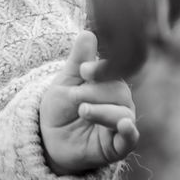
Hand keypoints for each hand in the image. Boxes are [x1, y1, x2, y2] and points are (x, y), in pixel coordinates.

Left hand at [38, 30, 140, 173]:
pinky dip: (129, 132)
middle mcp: (120, 102)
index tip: (84, 70)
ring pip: (122, 112)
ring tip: (82, 110)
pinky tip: (124, 125)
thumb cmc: (60, 108)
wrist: (48, 139)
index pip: (115, 71)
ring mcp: (121, 124)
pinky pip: (130, 139)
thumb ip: (79, 61)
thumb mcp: (65, 82)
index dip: (102, 69)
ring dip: (101, 110)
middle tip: (74, 97)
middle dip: (93, 92)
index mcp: (109, 84)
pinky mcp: (118, 146)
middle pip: (118, 91)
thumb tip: (88, 33)